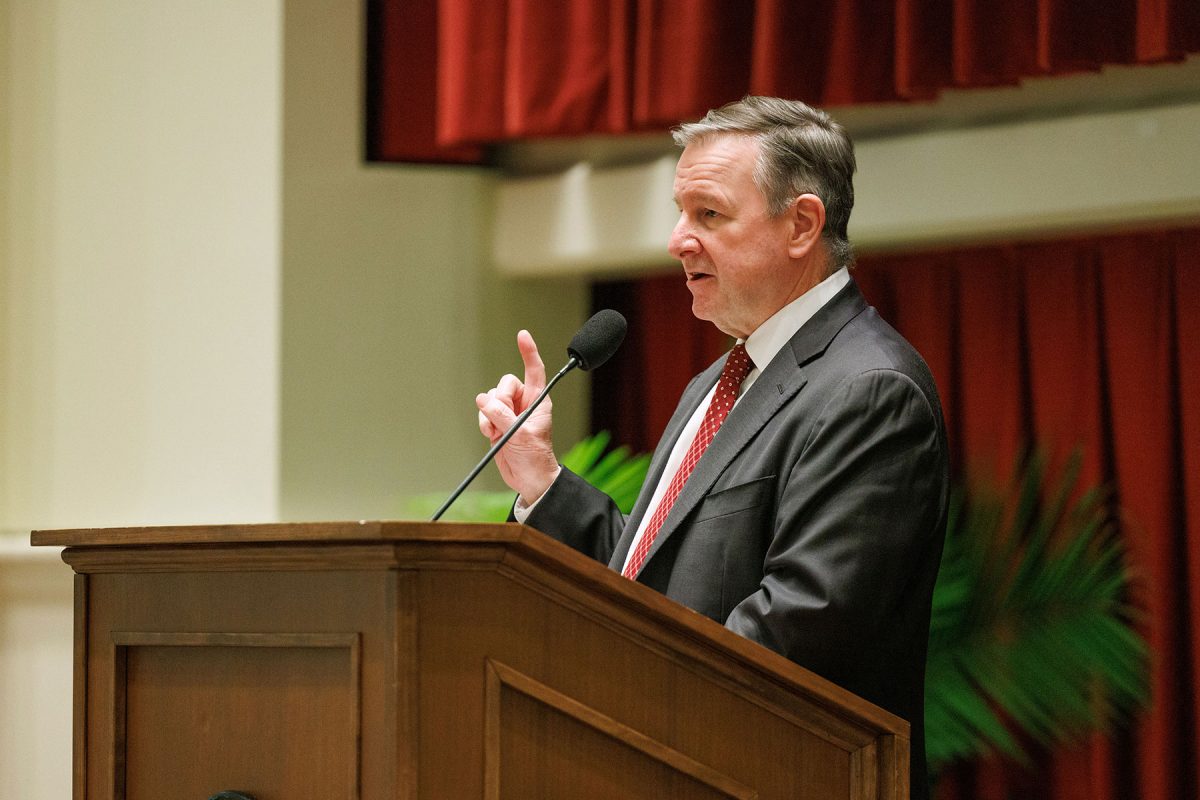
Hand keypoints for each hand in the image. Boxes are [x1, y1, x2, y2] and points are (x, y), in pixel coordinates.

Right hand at [476, 330, 560, 504]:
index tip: (522, 335)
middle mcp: (523, 403)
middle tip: (503, 417)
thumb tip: (484, 400)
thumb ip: (502, 416)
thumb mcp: (521, 435)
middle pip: (504, 384)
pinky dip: (484, 423)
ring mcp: (509, 412)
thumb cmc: (535, 457)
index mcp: (538, 400)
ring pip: (490, 398)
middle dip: (499, 399)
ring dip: (490, 414)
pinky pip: (483, 412)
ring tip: (499, 431)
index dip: (529, 352)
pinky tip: (492, 434)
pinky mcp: (497, 423)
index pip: (535, 370)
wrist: (528, 478)